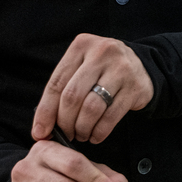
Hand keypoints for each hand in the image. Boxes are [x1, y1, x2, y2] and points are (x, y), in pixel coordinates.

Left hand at [32, 34, 153, 143]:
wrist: (142, 66)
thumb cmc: (102, 71)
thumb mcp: (82, 68)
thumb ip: (63, 90)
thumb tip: (41, 127)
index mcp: (81, 45)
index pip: (56, 83)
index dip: (45, 111)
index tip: (40, 132)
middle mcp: (102, 53)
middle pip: (72, 96)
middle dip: (65, 122)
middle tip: (65, 134)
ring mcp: (121, 69)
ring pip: (91, 108)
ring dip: (82, 128)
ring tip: (81, 135)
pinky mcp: (135, 87)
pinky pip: (111, 116)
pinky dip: (99, 131)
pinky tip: (95, 135)